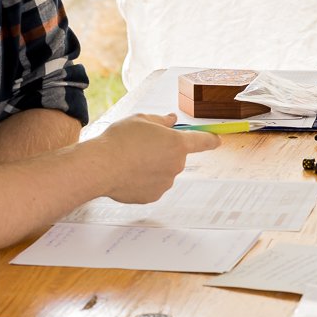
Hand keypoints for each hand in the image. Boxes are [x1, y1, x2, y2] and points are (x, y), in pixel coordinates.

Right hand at [97, 113, 212, 202]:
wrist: (100, 167)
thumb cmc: (119, 141)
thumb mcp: (140, 119)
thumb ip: (160, 120)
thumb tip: (171, 120)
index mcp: (177, 144)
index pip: (203, 141)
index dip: (211, 139)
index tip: (216, 139)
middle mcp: (176, 165)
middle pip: (176, 156)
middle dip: (164, 150)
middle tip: (142, 145)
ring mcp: (165, 183)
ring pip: (163, 171)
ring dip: (153, 166)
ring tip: (130, 160)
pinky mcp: (152, 196)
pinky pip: (152, 185)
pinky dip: (143, 180)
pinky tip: (127, 173)